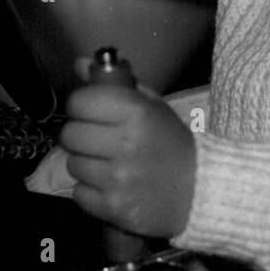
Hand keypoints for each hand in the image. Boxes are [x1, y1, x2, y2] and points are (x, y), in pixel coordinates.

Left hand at [60, 82, 196, 238]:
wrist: (200, 192)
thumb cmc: (171, 143)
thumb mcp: (151, 106)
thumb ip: (115, 83)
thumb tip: (78, 63)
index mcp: (136, 112)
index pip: (78, 102)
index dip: (82, 107)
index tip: (93, 113)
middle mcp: (125, 143)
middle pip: (69, 135)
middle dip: (81, 137)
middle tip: (100, 142)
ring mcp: (118, 178)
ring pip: (73, 165)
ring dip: (86, 165)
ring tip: (109, 165)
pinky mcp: (113, 207)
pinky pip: (79, 193)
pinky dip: (91, 191)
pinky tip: (112, 187)